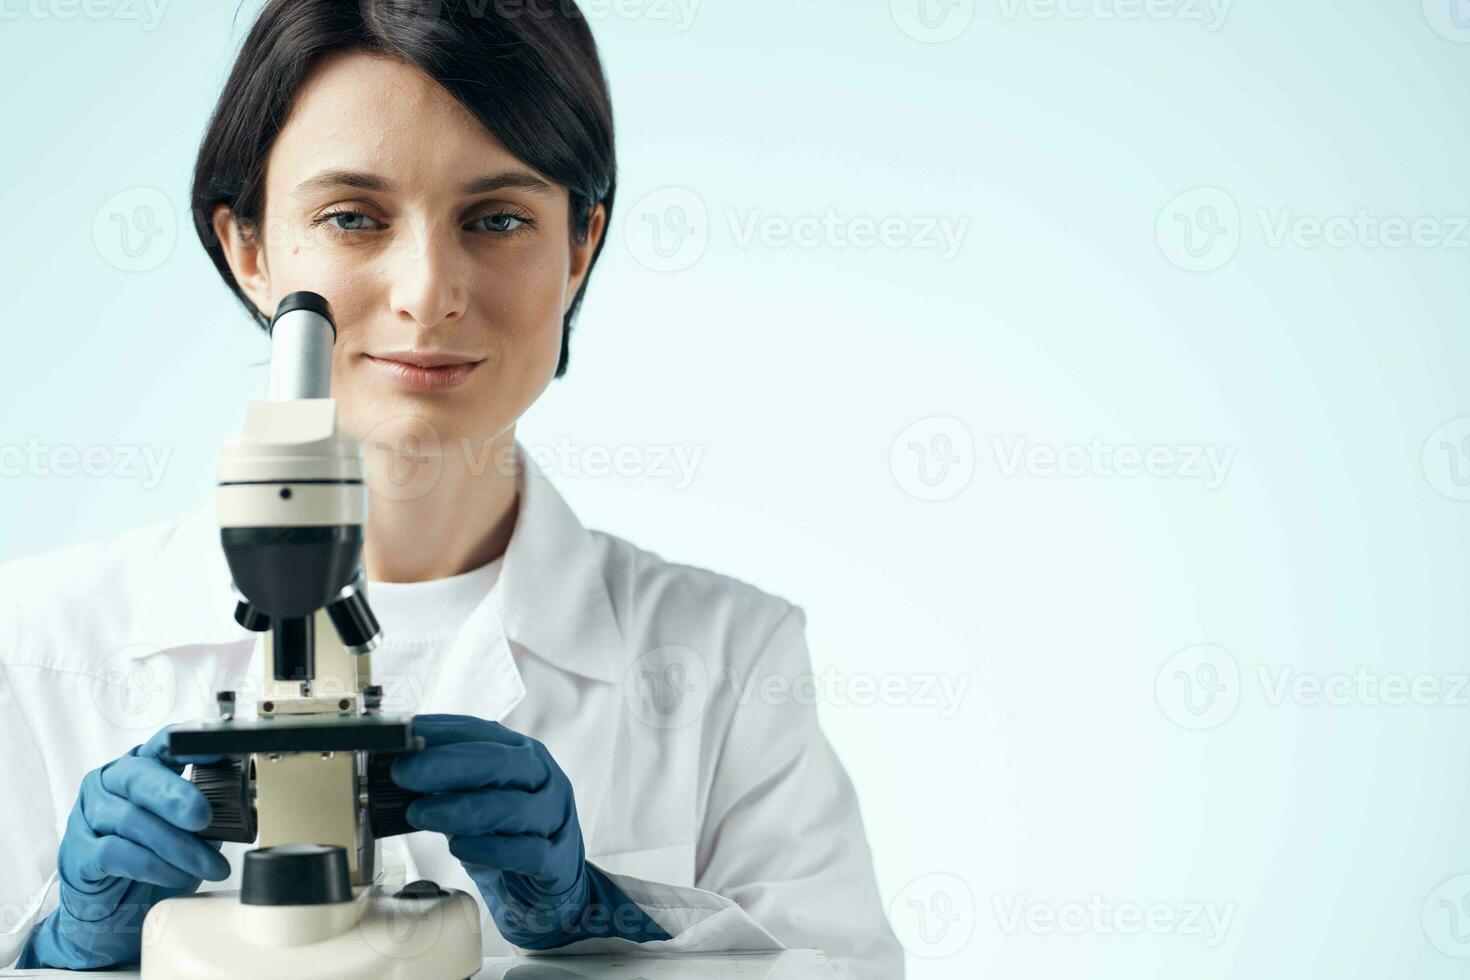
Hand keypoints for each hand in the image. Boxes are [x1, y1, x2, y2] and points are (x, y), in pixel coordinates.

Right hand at [18, 726, 230, 968]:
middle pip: (140, 776)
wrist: (113, 907)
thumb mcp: (185, 827)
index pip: (166, 743)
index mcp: (143, 765)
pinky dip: (155, 866)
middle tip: (204, 816)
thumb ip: (205, 810)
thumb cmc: (153, 855)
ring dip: (179, 846)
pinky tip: (178, 876)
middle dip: (176, 796)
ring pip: (133, 819)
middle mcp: (111, 782)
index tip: (222, 751)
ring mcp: (89, 815)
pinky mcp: (79, 851)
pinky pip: (118, 853)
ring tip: (210, 866)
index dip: (193, 744)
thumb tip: (241, 807)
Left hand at [391, 713, 667, 948]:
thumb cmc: (509, 833)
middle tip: (403, 772)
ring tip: (418, 814)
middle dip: (447, 765)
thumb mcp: (479, 800)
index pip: (480, 733)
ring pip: (512, 806)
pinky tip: (459, 847)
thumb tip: (395, 775)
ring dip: (461, 809)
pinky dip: (490, 849)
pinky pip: (525, 851)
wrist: (552, 880)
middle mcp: (542, 778)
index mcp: (521, 753)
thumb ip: (448, 785)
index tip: (401, 735)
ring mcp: (554, 817)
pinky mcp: (556, 858)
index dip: (440, 732)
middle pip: (500, 763)